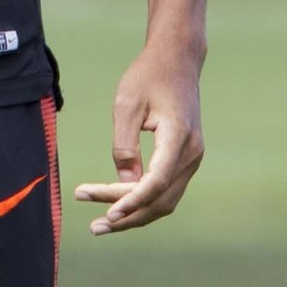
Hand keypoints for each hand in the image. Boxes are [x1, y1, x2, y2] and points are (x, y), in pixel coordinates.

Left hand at [74, 46, 204, 233]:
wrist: (176, 59)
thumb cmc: (147, 76)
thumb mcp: (126, 104)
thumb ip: (124, 145)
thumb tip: (124, 184)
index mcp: (178, 137)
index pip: (157, 182)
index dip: (132, 201)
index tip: (108, 213)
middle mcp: (192, 153)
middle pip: (161, 199)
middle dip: (128, 216)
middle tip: (94, 227)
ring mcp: (193, 158)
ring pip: (165, 199)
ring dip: (136, 213)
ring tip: (103, 222)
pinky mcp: (186, 158)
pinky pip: (167, 189)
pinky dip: (144, 200)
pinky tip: (119, 204)